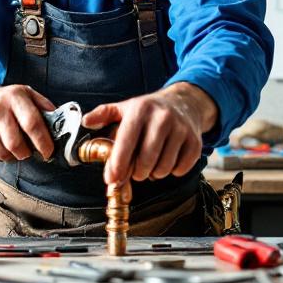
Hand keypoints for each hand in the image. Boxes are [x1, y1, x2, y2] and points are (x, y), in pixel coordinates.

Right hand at [0, 83, 54, 162]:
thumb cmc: (6, 100)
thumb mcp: (27, 94)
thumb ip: (45, 107)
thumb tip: (63, 126)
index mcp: (15, 97)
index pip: (32, 123)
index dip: (43, 142)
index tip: (48, 153)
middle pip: (16, 144)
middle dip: (27, 153)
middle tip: (29, 151)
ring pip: (3, 154)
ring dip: (13, 157)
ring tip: (13, 147)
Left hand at [82, 83, 217, 185]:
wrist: (185, 102)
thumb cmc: (149, 110)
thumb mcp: (124, 108)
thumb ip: (103, 114)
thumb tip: (86, 121)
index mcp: (141, 109)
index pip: (127, 140)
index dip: (118, 163)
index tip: (111, 179)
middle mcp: (163, 117)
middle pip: (147, 160)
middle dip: (137, 173)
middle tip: (136, 170)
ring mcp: (181, 129)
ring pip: (164, 168)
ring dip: (154, 173)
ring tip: (152, 163)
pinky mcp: (195, 141)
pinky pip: (181, 169)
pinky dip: (172, 171)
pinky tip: (168, 160)